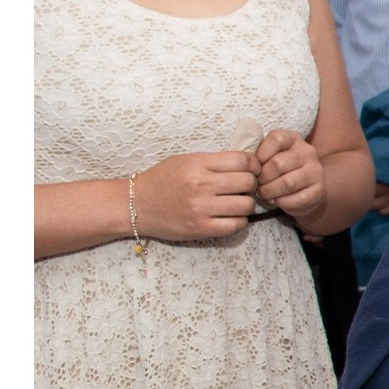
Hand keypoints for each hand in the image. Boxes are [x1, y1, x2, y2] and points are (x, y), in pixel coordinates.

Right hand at [131, 150, 260, 240]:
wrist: (135, 205)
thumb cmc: (162, 180)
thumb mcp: (185, 161)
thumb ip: (214, 162)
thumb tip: (248, 165)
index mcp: (197, 164)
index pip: (243, 161)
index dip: (253, 166)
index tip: (251, 171)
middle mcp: (200, 185)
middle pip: (248, 182)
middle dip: (250, 185)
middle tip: (242, 189)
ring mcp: (201, 208)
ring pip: (246, 205)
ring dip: (245, 204)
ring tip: (235, 203)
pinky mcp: (201, 228)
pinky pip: (236, 225)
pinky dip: (238, 221)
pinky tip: (229, 217)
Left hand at [255, 129, 328, 220]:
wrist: (304, 190)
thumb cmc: (278, 172)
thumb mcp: (269, 157)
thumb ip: (258, 155)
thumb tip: (244, 165)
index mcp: (293, 139)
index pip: (276, 139)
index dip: (260, 154)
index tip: (255, 167)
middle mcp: (308, 152)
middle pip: (279, 163)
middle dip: (262, 177)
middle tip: (256, 184)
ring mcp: (316, 171)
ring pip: (288, 182)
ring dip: (270, 191)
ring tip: (263, 194)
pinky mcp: (319, 190)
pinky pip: (298, 198)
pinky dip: (282, 202)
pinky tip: (277, 200)